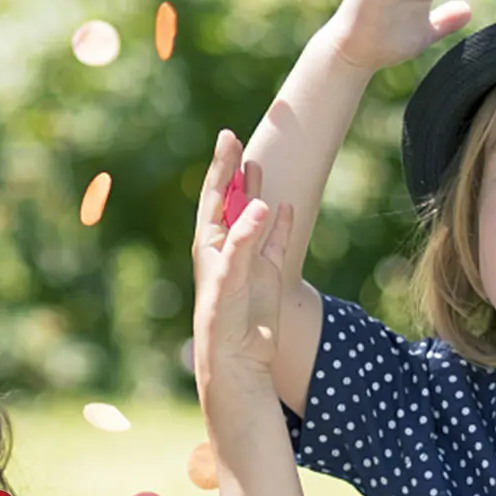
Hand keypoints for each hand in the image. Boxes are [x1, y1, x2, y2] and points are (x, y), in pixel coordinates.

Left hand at [192, 130, 292, 398]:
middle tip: (237, 138)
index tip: (228, 138)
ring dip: (255, 191)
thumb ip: (244, 240)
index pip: (215, 196)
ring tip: (256, 164)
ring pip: (254, 216)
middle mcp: (228, 247)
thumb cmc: (222, 318)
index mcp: (209, 244)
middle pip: (231, 200)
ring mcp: (250, 260)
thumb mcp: (230, 276)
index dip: (221, 167)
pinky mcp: (269, 274)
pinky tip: (286, 206)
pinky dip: (281, 223)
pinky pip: (276, 241)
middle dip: (234, 171)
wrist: (237, 357)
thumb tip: (261, 204)